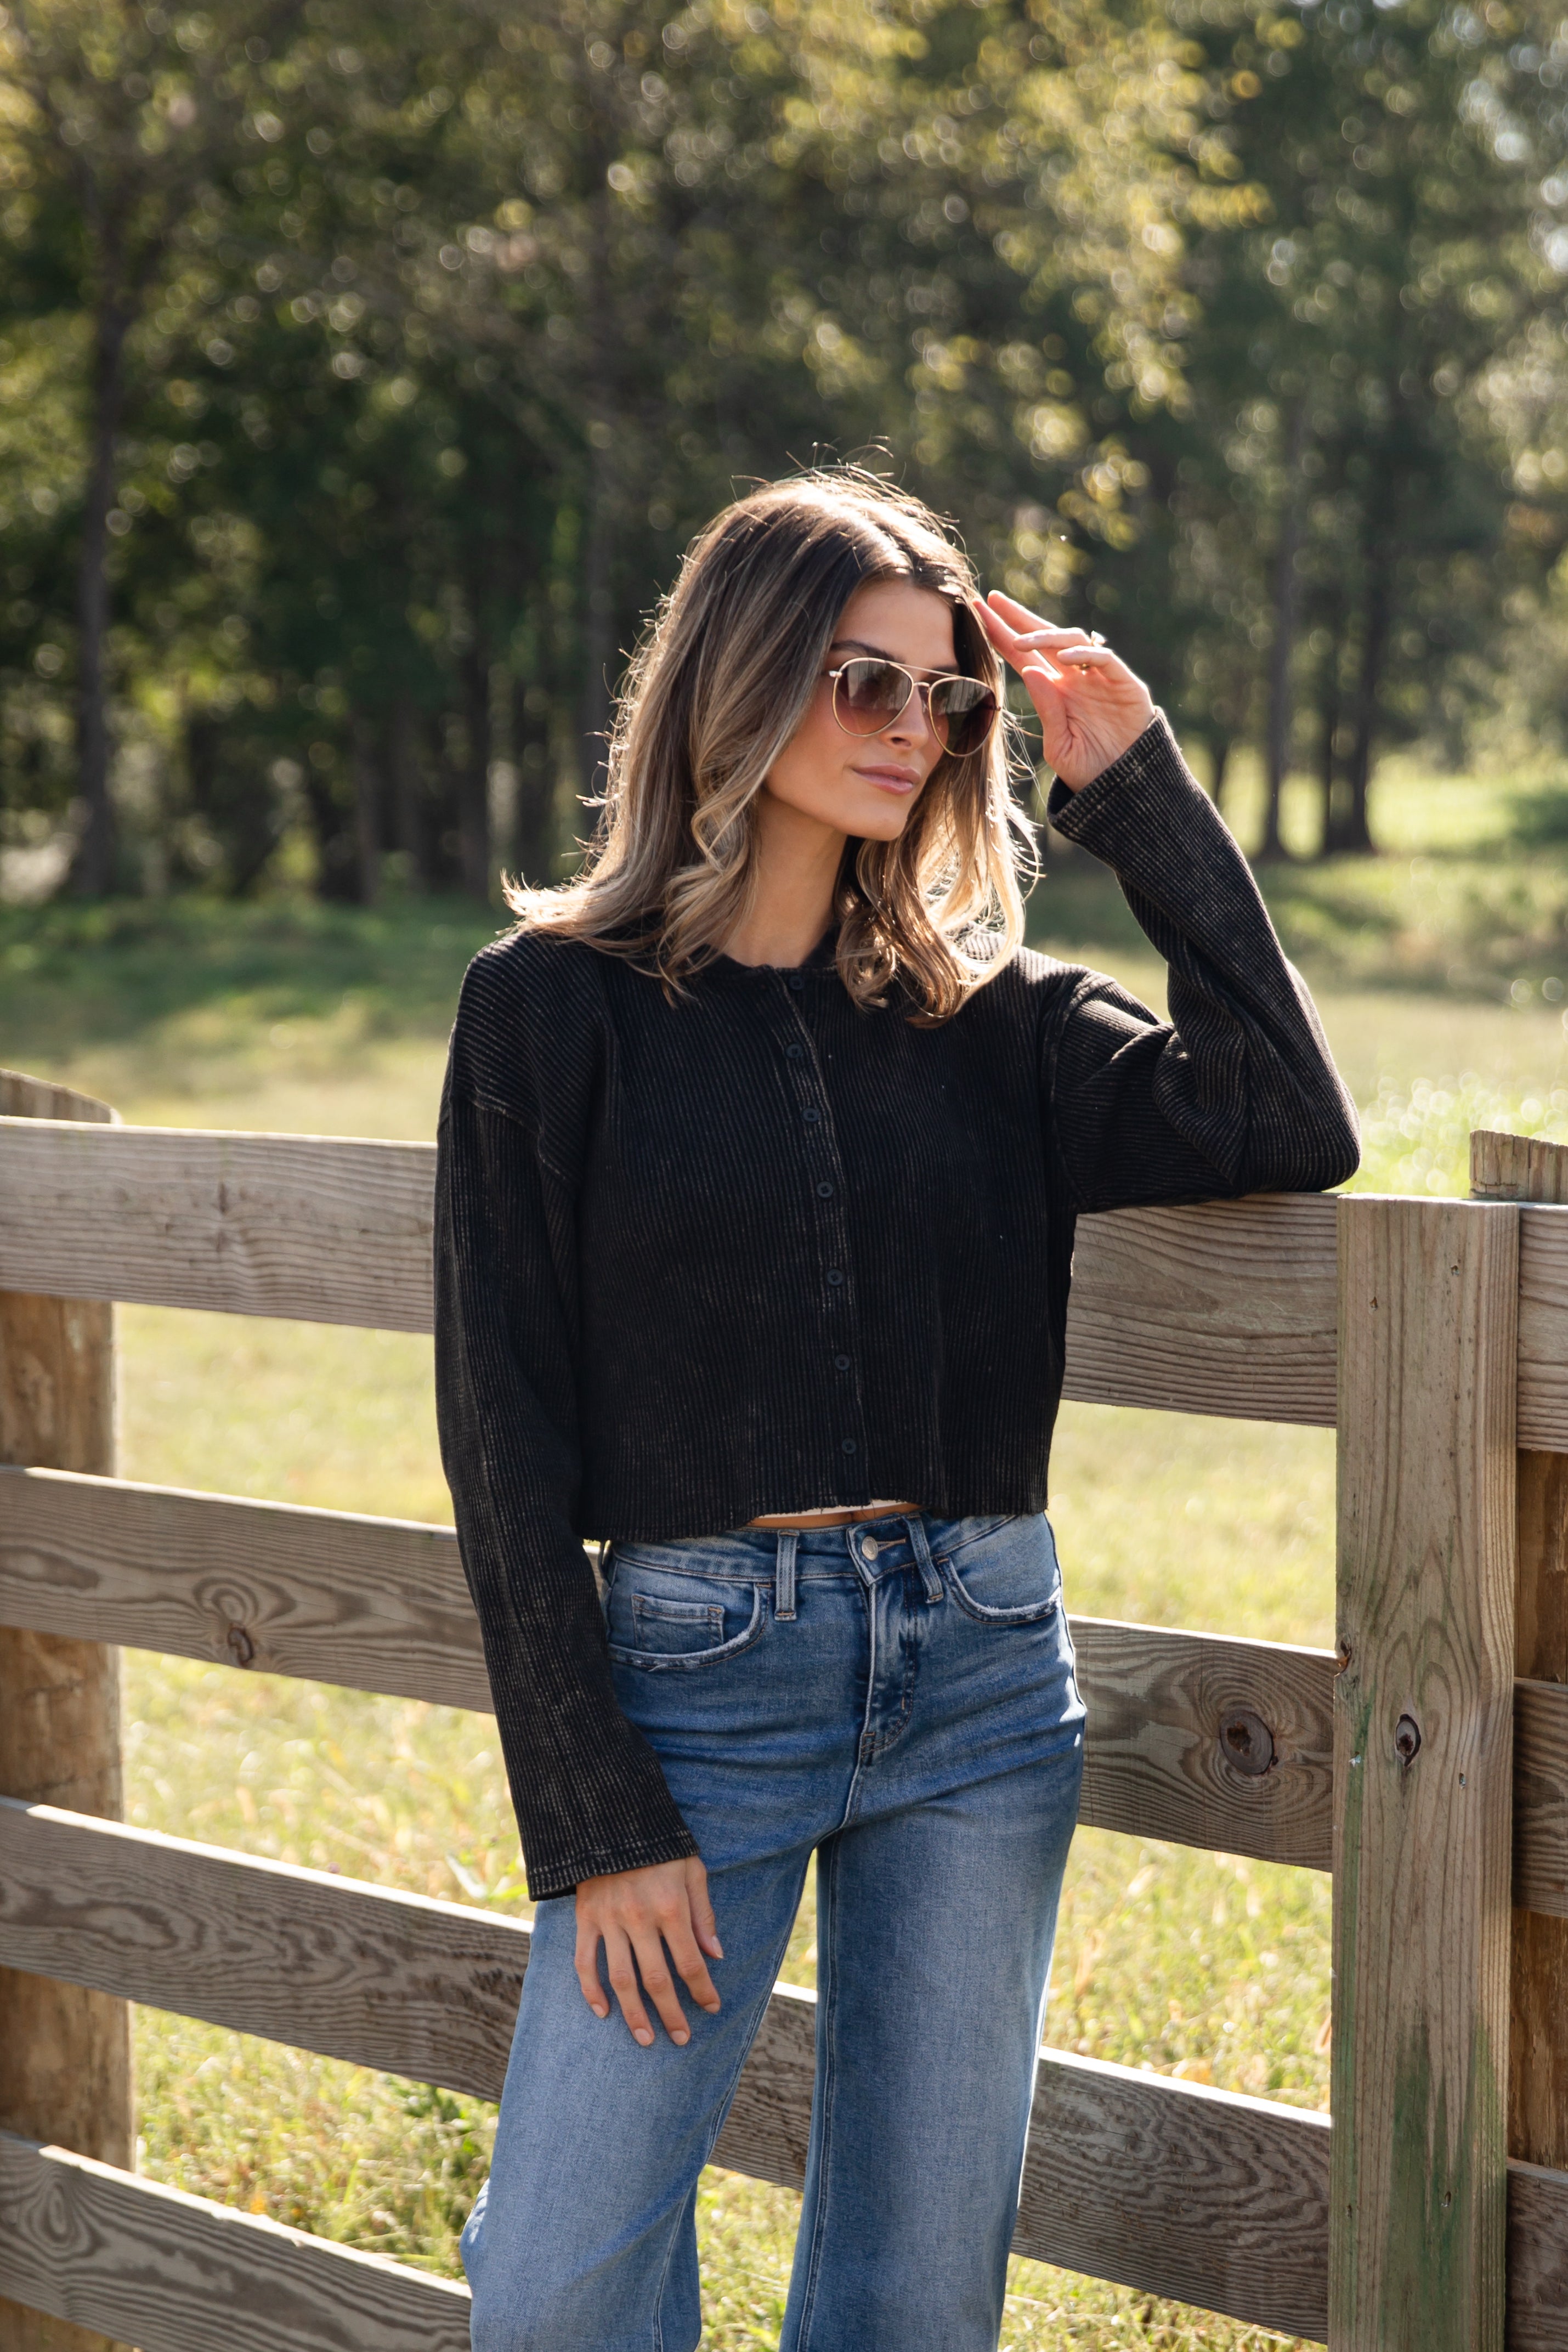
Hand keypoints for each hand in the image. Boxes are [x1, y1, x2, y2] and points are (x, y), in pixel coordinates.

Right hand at [575, 1854, 722, 2047]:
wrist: (612, 1819)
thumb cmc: (661, 1847)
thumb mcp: (692, 1870)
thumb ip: (703, 1915)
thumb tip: (715, 1955)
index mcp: (670, 1907)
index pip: (690, 1962)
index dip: (702, 1990)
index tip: (711, 2008)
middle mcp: (639, 1918)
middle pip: (657, 1979)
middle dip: (671, 2014)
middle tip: (681, 2039)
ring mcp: (609, 1920)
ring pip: (621, 1979)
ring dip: (634, 2014)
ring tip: (645, 2039)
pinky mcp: (586, 1918)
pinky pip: (585, 1962)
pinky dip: (591, 1990)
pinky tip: (603, 2012)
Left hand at [979, 590, 1155, 791]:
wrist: (1125, 790)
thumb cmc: (1090, 770)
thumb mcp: (1059, 745)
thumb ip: (1046, 710)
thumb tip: (1028, 670)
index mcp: (1055, 692)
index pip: (1024, 656)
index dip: (1002, 634)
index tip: (978, 614)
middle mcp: (1075, 678)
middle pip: (1045, 637)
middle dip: (1019, 617)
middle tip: (992, 600)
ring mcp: (1100, 678)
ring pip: (1073, 641)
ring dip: (1046, 636)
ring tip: (1021, 640)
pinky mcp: (1125, 684)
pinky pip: (1104, 659)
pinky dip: (1084, 655)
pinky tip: (1063, 658)